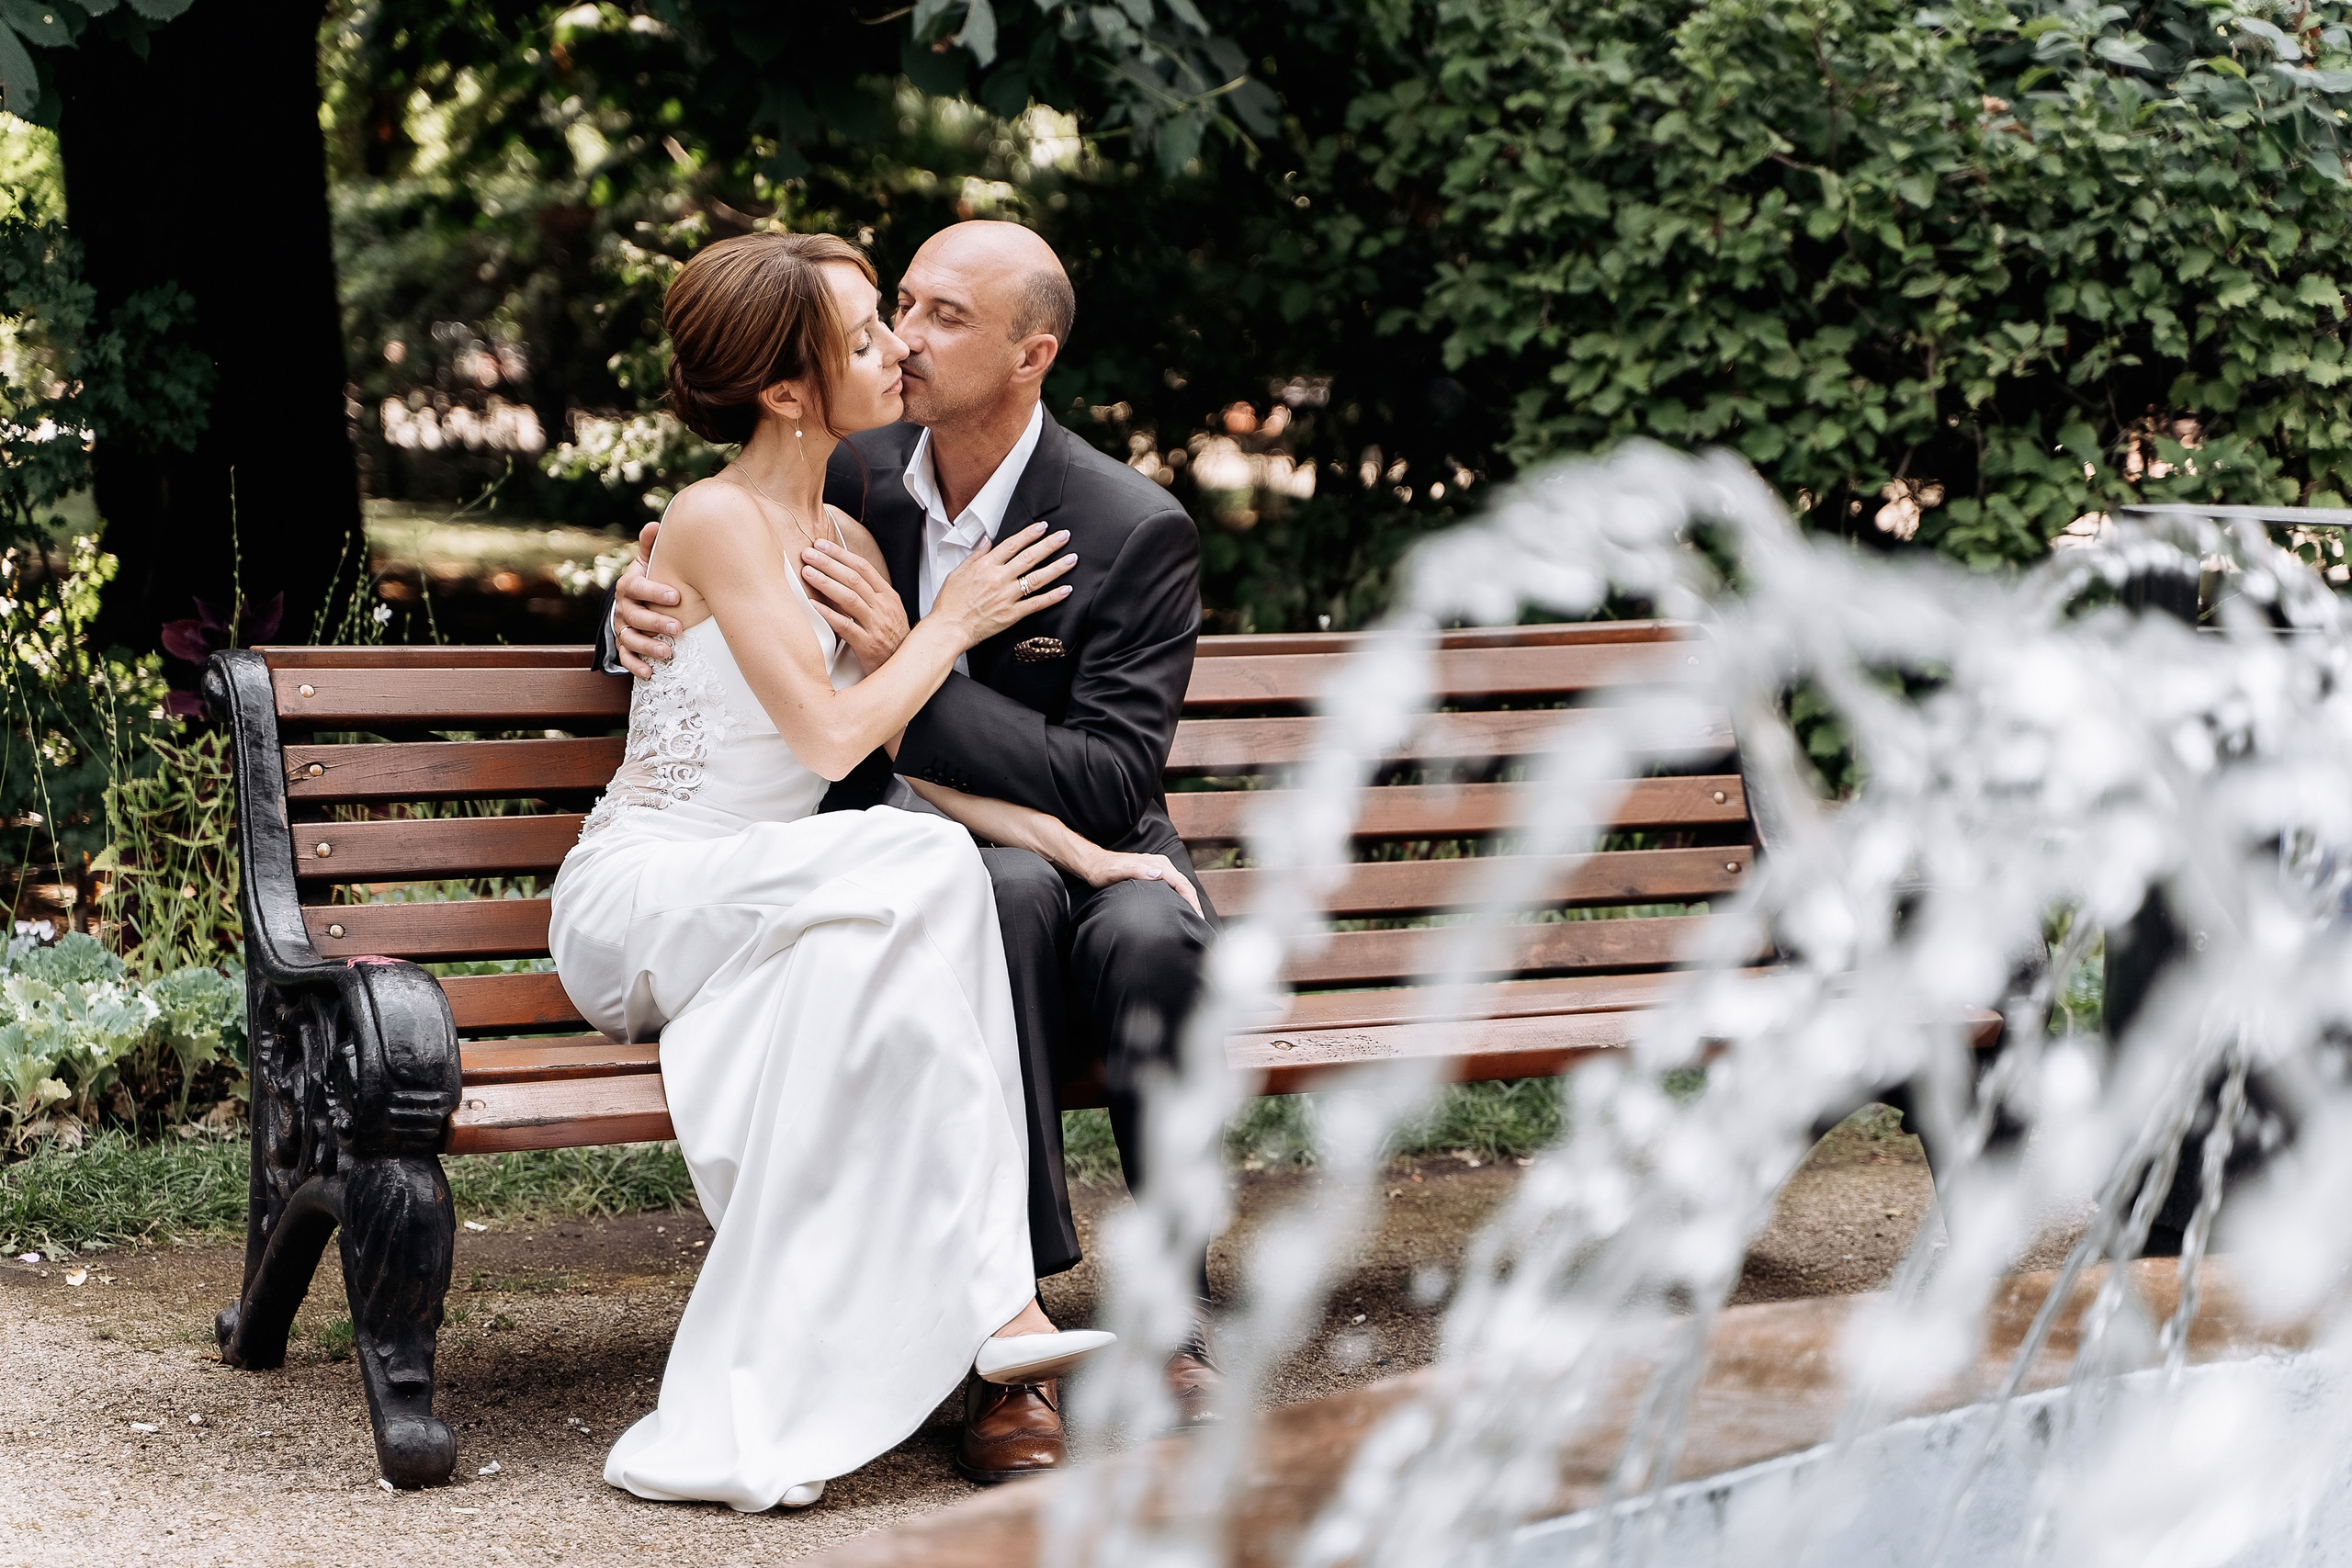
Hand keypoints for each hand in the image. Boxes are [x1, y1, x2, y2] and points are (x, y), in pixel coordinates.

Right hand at [613, 521, 681, 678]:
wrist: (636, 601)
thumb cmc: (650, 579)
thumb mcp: (650, 562)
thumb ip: (652, 547)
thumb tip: (655, 524)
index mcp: (629, 585)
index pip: (636, 587)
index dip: (654, 591)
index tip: (677, 596)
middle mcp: (622, 607)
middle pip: (634, 616)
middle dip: (655, 622)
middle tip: (678, 628)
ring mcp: (622, 628)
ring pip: (629, 638)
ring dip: (647, 646)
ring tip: (667, 652)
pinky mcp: (624, 645)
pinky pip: (625, 658)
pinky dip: (635, 666)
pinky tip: (650, 673)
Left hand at [801, 539, 909, 670]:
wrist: (905, 668)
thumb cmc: (891, 639)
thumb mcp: (886, 611)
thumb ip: (868, 594)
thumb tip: (840, 574)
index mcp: (887, 596)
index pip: (863, 567)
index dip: (840, 554)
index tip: (821, 545)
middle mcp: (883, 607)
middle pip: (853, 578)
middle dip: (829, 563)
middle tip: (808, 554)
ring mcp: (876, 626)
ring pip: (849, 598)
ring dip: (826, 583)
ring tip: (808, 573)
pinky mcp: (868, 645)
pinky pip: (846, 627)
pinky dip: (829, 615)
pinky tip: (814, 606)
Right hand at [930, 522, 1075, 647]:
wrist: (949, 627)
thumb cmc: (950, 603)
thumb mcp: (957, 572)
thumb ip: (975, 556)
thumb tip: (986, 541)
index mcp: (985, 566)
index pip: (1012, 545)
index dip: (1029, 534)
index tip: (1042, 527)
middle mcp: (999, 578)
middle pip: (1029, 557)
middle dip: (1049, 545)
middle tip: (1064, 536)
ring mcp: (1007, 596)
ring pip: (1037, 578)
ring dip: (1056, 567)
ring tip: (1071, 559)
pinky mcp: (1012, 614)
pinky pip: (1036, 604)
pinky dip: (1053, 597)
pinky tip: (1066, 590)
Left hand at [1078, 850, 1201, 916]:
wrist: (1094, 864)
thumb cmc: (1104, 870)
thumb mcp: (1118, 871)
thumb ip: (1138, 870)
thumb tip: (1159, 874)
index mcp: (1157, 864)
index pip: (1181, 883)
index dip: (1191, 900)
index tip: (1197, 916)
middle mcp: (1161, 864)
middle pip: (1185, 884)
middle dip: (1195, 902)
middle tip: (1200, 922)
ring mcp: (1158, 868)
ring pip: (1181, 884)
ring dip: (1190, 899)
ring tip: (1195, 917)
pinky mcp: (1154, 872)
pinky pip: (1174, 885)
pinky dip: (1182, 896)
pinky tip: (1181, 906)